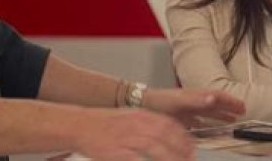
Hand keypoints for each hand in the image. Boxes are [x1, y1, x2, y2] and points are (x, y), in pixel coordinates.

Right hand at [72, 108, 193, 160]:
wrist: (79, 124)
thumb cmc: (104, 124)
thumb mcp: (129, 118)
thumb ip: (147, 125)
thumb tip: (165, 136)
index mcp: (141, 116)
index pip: (169, 125)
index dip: (183, 138)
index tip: (191, 149)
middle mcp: (137, 124)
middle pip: (165, 137)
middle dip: (181, 151)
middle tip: (190, 160)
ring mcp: (126, 138)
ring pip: (155, 148)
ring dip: (170, 159)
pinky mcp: (116, 152)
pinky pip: (136, 160)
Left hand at [142, 88, 245, 127]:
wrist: (143, 103)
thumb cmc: (160, 101)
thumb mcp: (179, 101)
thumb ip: (197, 100)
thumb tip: (213, 98)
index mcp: (196, 95)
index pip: (217, 96)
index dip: (230, 101)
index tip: (242, 106)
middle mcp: (193, 101)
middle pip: (215, 104)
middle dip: (229, 107)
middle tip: (242, 112)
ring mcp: (187, 109)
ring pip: (208, 112)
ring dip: (220, 116)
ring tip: (232, 120)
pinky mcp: (180, 116)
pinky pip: (198, 121)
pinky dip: (207, 124)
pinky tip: (210, 129)